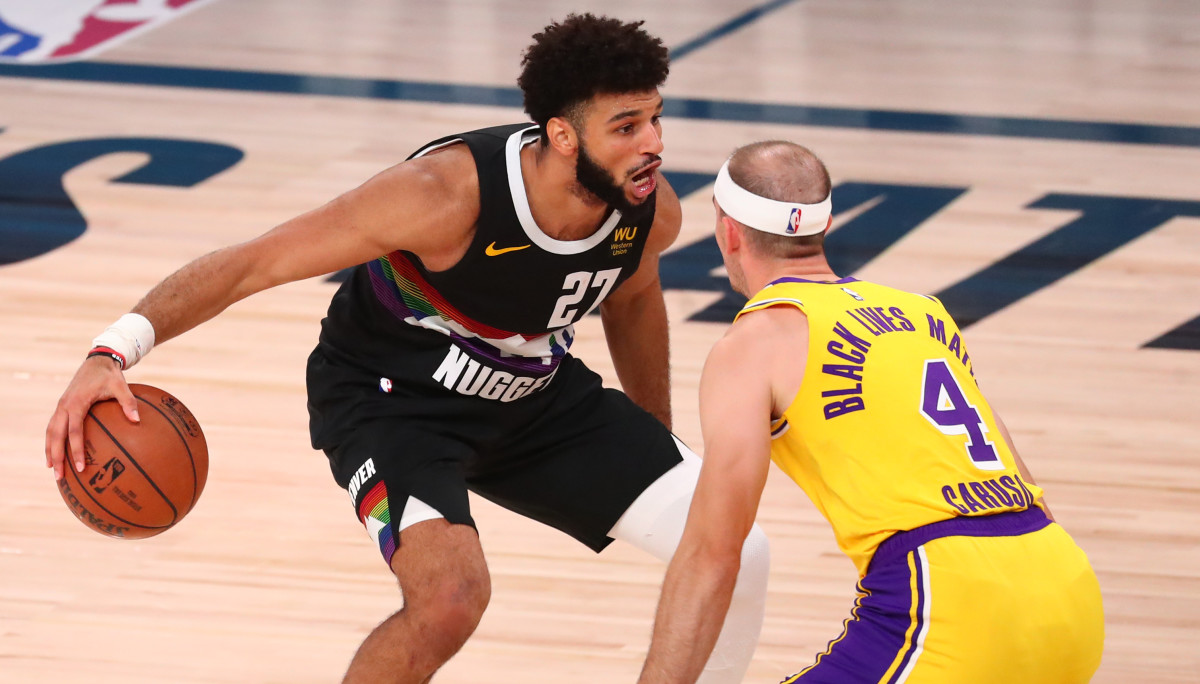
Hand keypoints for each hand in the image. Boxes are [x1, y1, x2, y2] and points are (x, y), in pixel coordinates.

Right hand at [45, 356, 138, 478]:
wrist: (97, 361)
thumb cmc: (110, 375)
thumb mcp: (121, 386)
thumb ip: (128, 403)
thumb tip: (136, 420)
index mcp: (76, 403)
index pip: (74, 432)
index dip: (76, 450)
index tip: (80, 467)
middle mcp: (64, 406)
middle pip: (55, 436)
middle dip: (56, 456)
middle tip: (59, 476)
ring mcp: (61, 406)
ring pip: (50, 432)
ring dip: (50, 451)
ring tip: (52, 469)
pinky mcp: (62, 407)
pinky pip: (53, 427)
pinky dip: (51, 441)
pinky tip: (54, 453)